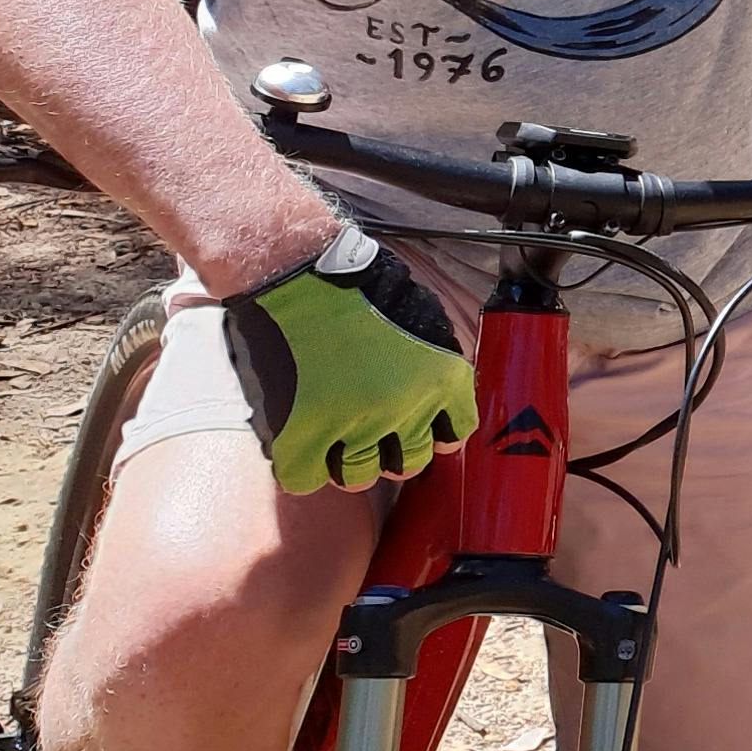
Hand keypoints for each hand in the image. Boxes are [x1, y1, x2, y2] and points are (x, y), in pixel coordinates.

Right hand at [216, 224, 474, 495]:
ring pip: (359, 477)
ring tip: (333, 440)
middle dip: (392, 452)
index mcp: (443, 378)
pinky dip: (301, 468)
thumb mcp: (423, 317)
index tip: (418, 428)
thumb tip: (440, 403)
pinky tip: (299, 444)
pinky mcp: (300, 432)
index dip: (435, 435)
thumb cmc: (357, 284)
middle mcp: (406, 407)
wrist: (296, 270)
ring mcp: (354, 424)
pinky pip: (304, 479)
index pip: (455, 434)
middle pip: (409, 463)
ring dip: (347, 463)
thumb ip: (435, 361)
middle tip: (369, 432)